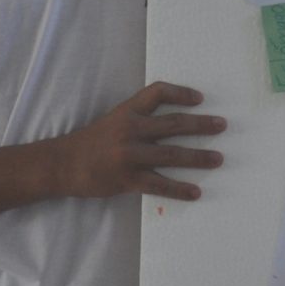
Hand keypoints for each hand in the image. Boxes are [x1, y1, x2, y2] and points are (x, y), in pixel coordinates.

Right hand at [58, 82, 226, 202]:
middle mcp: (131, 129)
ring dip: (198, 157)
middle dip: (201, 124)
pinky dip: (179, 189)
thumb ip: (137, 119)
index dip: (181, 93)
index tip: (200, 98)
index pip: (158, 93)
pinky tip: (195, 192)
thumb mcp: (112, 120)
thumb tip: (169, 123)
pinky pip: (159, 184)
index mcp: (127, 111)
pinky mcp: (127, 179)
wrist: (62, 164)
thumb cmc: (89, 142)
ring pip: (172, 154)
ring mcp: (130, 155)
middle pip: (173, 124)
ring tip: (218, 158)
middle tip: (222, 125)